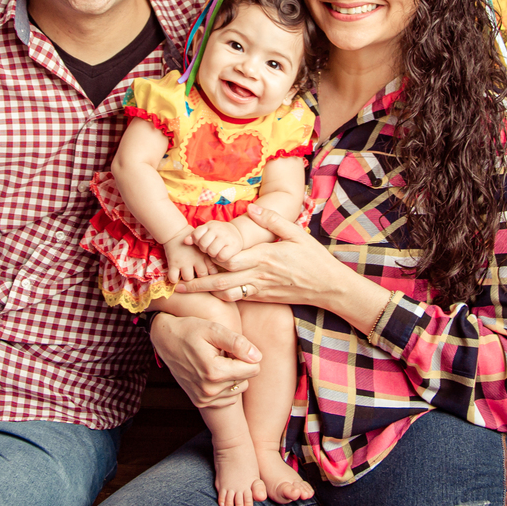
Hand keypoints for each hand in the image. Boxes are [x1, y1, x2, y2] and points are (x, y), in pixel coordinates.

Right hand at [150, 314, 261, 407]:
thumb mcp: (213, 329)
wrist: (165, 340)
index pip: (253, 369)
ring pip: (238, 389)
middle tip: (223, 353)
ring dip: (233, 376)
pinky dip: (225, 386)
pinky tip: (212, 373)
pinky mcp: (201, 402)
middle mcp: (209, 390)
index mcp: (214, 372)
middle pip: (246, 380)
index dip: (248, 355)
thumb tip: (257, 357)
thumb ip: (237, 343)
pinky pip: (228, 398)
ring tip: (216, 362)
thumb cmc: (190, 330)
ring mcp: (204, 399)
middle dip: (240, 366)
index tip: (233, 347)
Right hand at [163, 229, 216, 281]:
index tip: (209, 278)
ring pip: (188, 278)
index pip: (213, 271)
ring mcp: (184, 261)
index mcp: (205, 256)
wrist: (176, 233)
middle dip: (200, 280)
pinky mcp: (173, 263)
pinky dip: (173, 280)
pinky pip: (173, 277)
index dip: (211, 277)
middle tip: (196, 279)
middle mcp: (196, 259)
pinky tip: (175, 277)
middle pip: (202, 276)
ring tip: (185, 277)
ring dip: (186, 279)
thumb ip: (210, 259)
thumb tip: (218, 273)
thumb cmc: (192, 244)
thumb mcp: (203, 248)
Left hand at [176, 203, 328, 304]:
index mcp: (265, 257)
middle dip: (197, 284)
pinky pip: (239, 299)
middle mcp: (259, 276)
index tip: (193, 249)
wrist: (329, 287)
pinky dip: (223, 297)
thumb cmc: (314, 258)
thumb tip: (253, 207)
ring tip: (188, 292)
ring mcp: (261, 290)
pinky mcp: (264, 298)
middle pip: (221, 282)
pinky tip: (212, 294)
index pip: (229, 259)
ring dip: (207, 294)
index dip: (209, 255)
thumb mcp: (296, 233)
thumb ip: (272, 220)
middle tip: (176, 284)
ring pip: (228, 295)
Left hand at [190, 221, 244, 262]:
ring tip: (215, 251)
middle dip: (205, 249)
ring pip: (212, 251)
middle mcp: (218, 229)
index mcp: (210, 225)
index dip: (197, 242)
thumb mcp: (206, 231)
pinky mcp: (233, 246)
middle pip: (203, 244)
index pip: (196, 235)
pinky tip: (221, 255)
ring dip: (213, 254)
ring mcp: (226, 237)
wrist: (237, 233)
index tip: (202, 242)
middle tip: (210, 248)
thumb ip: (195, 235)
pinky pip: (221, 256)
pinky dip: (220, 258)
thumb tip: (185, 241)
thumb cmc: (218, 234)